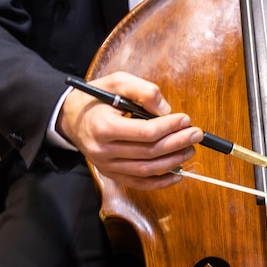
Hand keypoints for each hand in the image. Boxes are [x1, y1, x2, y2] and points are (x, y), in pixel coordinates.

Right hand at [57, 71, 202, 189]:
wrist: (71, 118)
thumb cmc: (96, 98)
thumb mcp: (116, 82)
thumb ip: (142, 90)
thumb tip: (166, 110)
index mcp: (103, 127)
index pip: (145, 132)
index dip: (170, 127)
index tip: (186, 119)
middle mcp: (103, 151)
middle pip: (149, 152)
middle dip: (177, 143)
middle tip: (196, 135)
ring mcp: (107, 166)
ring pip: (147, 170)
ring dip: (174, 162)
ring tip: (190, 149)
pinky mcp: (112, 174)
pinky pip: (140, 184)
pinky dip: (161, 182)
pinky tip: (178, 174)